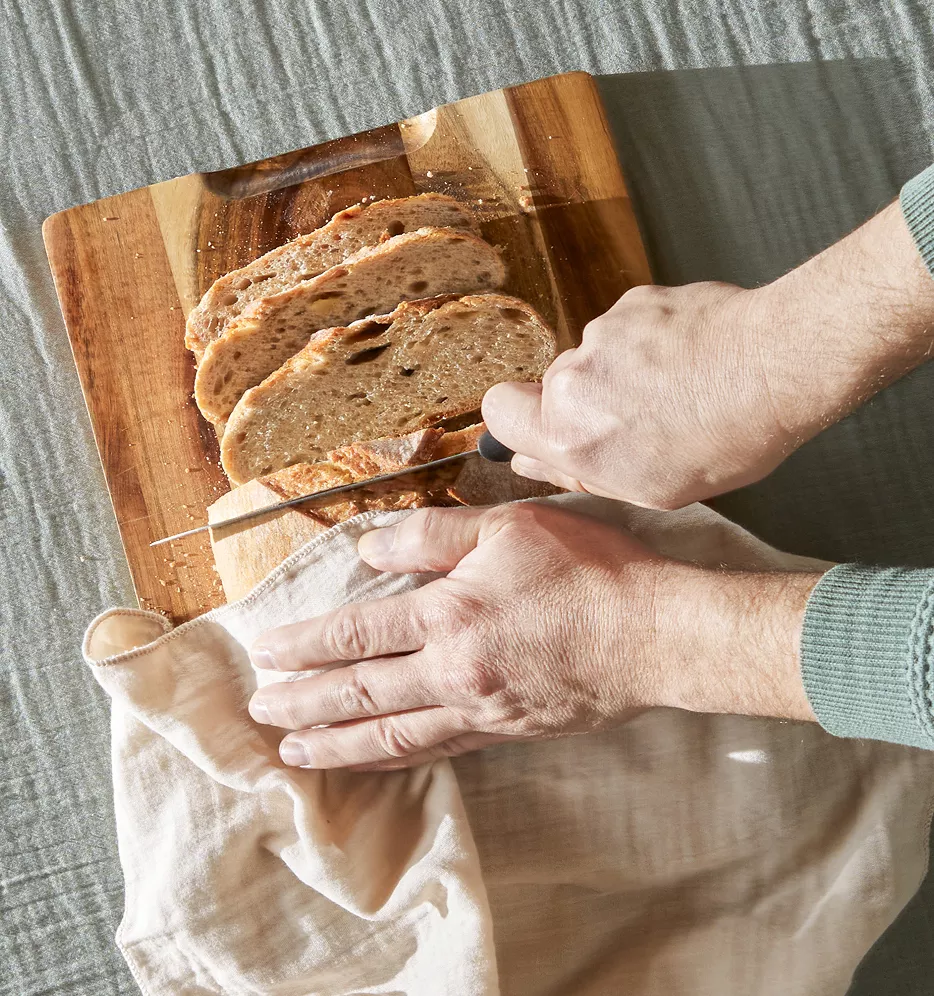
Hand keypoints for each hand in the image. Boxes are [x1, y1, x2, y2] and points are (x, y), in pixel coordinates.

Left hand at [248, 504, 817, 769]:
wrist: (654, 636)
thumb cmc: (589, 572)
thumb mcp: (508, 527)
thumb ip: (432, 535)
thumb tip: (370, 550)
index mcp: (448, 615)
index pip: (357, 634)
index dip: (305, 643)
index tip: (265, 651)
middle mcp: (453, 672)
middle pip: (360, 692)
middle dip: (303, 703)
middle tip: (259, 711)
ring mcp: (479, 709)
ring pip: (392, 735)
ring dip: (337, 744)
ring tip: (294, 754)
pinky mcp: (506, 731)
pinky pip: (437, 750)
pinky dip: (395, 757)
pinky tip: (375, 759)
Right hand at [483, 201, 933, 508]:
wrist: (778, 364)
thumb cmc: (725, 437)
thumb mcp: (649, 488)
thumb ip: (578, 472)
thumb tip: (530, 460)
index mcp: (569, 432)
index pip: (498, 412)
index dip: (517, 422)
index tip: (548, 431)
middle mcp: (574, 377)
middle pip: (557, 388)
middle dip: (590, 404)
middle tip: (644, 423)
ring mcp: (604, 333)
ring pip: (597, 360)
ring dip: (626, 376)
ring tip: (682, 392)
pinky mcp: (636, 302)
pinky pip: (629, 330)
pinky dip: (652, 346)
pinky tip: (693, 362)